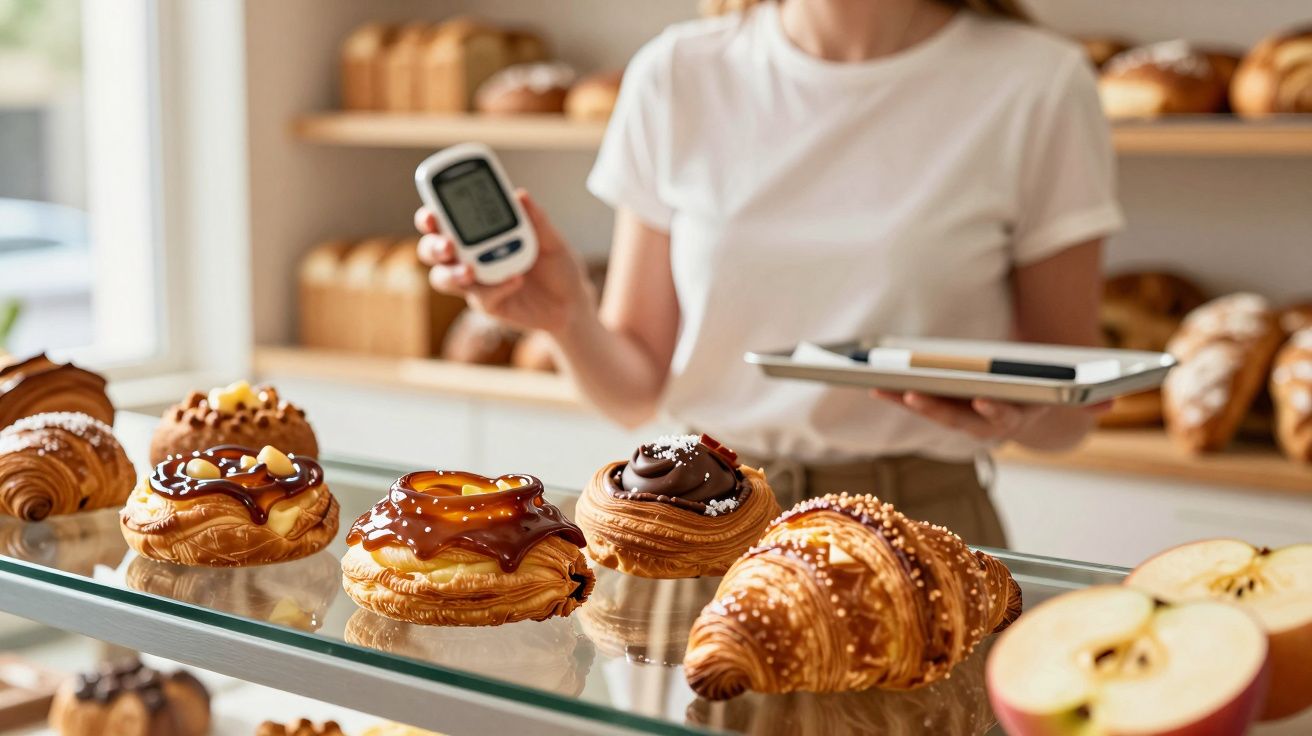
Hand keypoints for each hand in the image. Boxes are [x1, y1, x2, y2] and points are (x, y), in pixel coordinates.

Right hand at [415, 190, 593, 334]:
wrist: (571, 301)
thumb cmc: (555, 265)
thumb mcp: (551, 239)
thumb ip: (535, 219)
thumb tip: (520, 195)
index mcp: (478, 234)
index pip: (444, 221)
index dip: (430, 216)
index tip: (431, 213)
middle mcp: (469, 257)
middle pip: (431, 250)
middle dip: (433, 246)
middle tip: (447, 245)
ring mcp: (475, 282)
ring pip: (443, 278)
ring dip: (451, 273)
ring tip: (470, 270)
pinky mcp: (488, 304)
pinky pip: (480, 297)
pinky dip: (495, 287)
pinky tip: (515, 280)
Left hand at [871, 390, 1110, 443]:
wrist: (1026, 411)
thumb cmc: (1045, 397)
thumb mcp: (1070, 397)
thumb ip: (1089, 399)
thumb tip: (1112, 401)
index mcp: (1016, 418)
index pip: (1004, 418)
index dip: (993, 411)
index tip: (983, 401)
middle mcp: (985, 424)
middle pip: (957, 420)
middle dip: (935, 409)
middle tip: (913, 394)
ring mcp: (960, 419)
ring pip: (931, 412)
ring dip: (905, 402)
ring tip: (880, 387)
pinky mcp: (940, 409)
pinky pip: (916, 403)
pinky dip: (895, 396)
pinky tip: (872, 385)